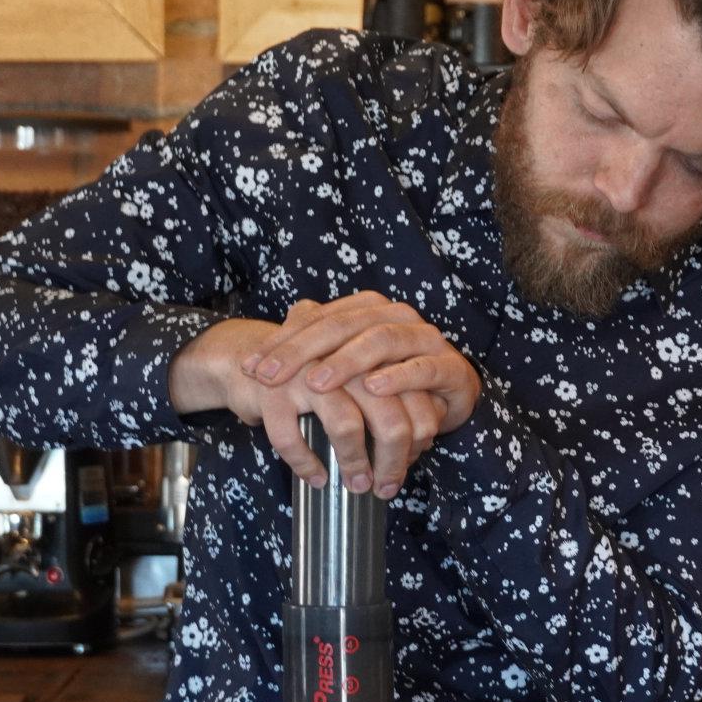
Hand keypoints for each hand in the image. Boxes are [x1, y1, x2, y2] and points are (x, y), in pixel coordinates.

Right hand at [169, 317, 444, 496]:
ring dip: (354, 463)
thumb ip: (391, 397)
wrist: (244, 355)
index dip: (419, 433)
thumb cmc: (313, 374)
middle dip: (393, 459)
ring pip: (346, 426)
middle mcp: (345, 357)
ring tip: (358, 485)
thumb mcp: (355, 377)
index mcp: (372, 351)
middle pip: (389, 415)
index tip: (412, 459)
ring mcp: (307, 372)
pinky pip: (293, 437)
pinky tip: (317, 477)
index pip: (414, 395)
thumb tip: (424, 438)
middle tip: (388, 486)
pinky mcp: (273, 391)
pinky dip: (306, 463)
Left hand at [243, 292, 480, 433]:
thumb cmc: (390, 378)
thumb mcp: (346, 367)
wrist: (451, 391)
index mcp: (367, 310)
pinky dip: (397, 377)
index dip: (282, 343)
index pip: (317, 319)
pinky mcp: (449, 366)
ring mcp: (424, 337)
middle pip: (341, 326)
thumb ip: (308, 356)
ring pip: (380, 341)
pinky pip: (422, 368)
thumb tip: (253, 360)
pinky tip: (373, 387)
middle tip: (271, 377)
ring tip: (316, 383)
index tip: (251, 369)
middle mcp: (394, 316)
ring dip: (346, 362)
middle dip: (302, 352)